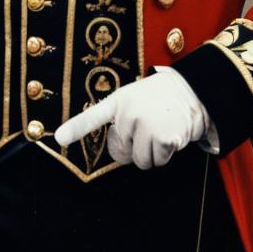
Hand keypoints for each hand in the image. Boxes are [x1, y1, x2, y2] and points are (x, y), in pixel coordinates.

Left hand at [54, 67, 209, 168]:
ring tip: (161, 130)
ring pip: (140, 161)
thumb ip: (123, 120)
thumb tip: (119, 151)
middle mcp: (129, 113)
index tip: (59, 138)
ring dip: (151, 153)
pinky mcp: (163, 137)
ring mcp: (146, 124)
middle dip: (134, 148)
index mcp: (120, 101)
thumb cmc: (161, 99)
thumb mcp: (136, 99)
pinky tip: (172, 135)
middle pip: (121, 151)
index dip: (75, 128)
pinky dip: (166, 154)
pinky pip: (158, 161)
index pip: (94, 116)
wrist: (193, 90)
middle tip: (148, 129)